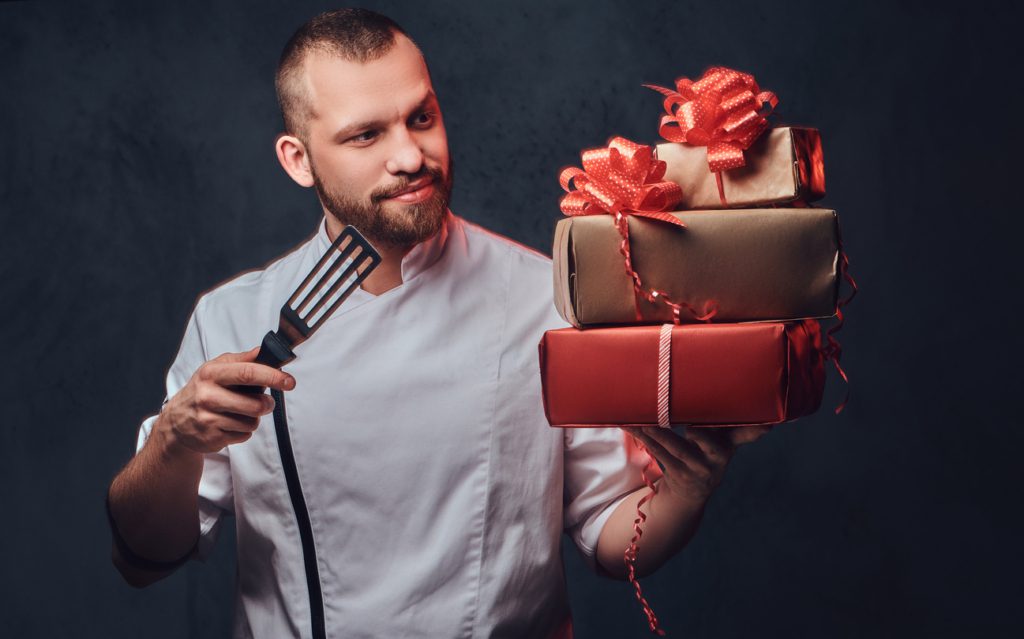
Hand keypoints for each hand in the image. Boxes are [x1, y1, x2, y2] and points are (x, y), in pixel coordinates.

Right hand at [157, 347, 295, 453]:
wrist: (176, 422)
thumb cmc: (202, 391)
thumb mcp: (216, 369)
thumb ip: (242, 360)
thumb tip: (265, 350)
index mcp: (211, 374)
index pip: (248, 373)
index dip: (273, 376)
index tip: (289, 381)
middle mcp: (208, 395)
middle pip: (256, 404)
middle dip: (267, 404)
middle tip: (265, 401)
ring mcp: (209, 418)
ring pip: (252, 421)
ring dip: (253, 418)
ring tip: (240, 412)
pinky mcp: (212, 437)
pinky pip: (245, 435)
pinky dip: (243, 430)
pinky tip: (230, 424)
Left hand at [628, 424, 771, 501]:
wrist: (688, 493)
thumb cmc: (703, 453)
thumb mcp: (719, 440)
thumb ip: (724, 421)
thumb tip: (732, 393)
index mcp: (730, 444)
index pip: (744, 434)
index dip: (755, 431)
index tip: (766, 426)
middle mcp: (718, 458)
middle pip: (706, 441)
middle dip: (696, 430)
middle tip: (686, 419)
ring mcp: (698, 469)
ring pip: (675, 447)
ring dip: (655, 430)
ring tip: (639, 415)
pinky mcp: (679, 476)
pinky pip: (659, 454)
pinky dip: (645, 439)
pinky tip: (633, 426)